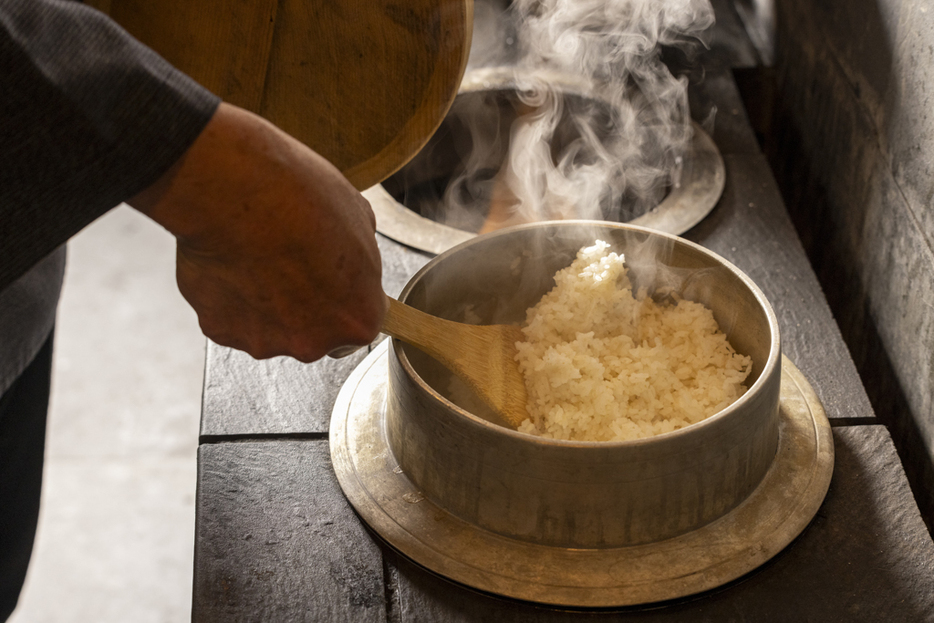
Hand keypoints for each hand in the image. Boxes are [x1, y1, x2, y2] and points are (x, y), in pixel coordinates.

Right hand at [129, 102, 385, 361]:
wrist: (233, 190)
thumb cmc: (299, 198)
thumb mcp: (358, 216)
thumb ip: (360, 255)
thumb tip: (350, 255)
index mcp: (358, 319)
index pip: (361, 319)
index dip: (346, 293)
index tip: (332, 275)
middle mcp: (315, 343)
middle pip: (315, 330)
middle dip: (306, 302)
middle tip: (291, 260)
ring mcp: (265, 342)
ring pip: (270, 327)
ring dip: (266, 302)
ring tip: (257, 256)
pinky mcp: (221, 331)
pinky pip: (231, 318)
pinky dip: (230, 298)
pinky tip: (231, 262)